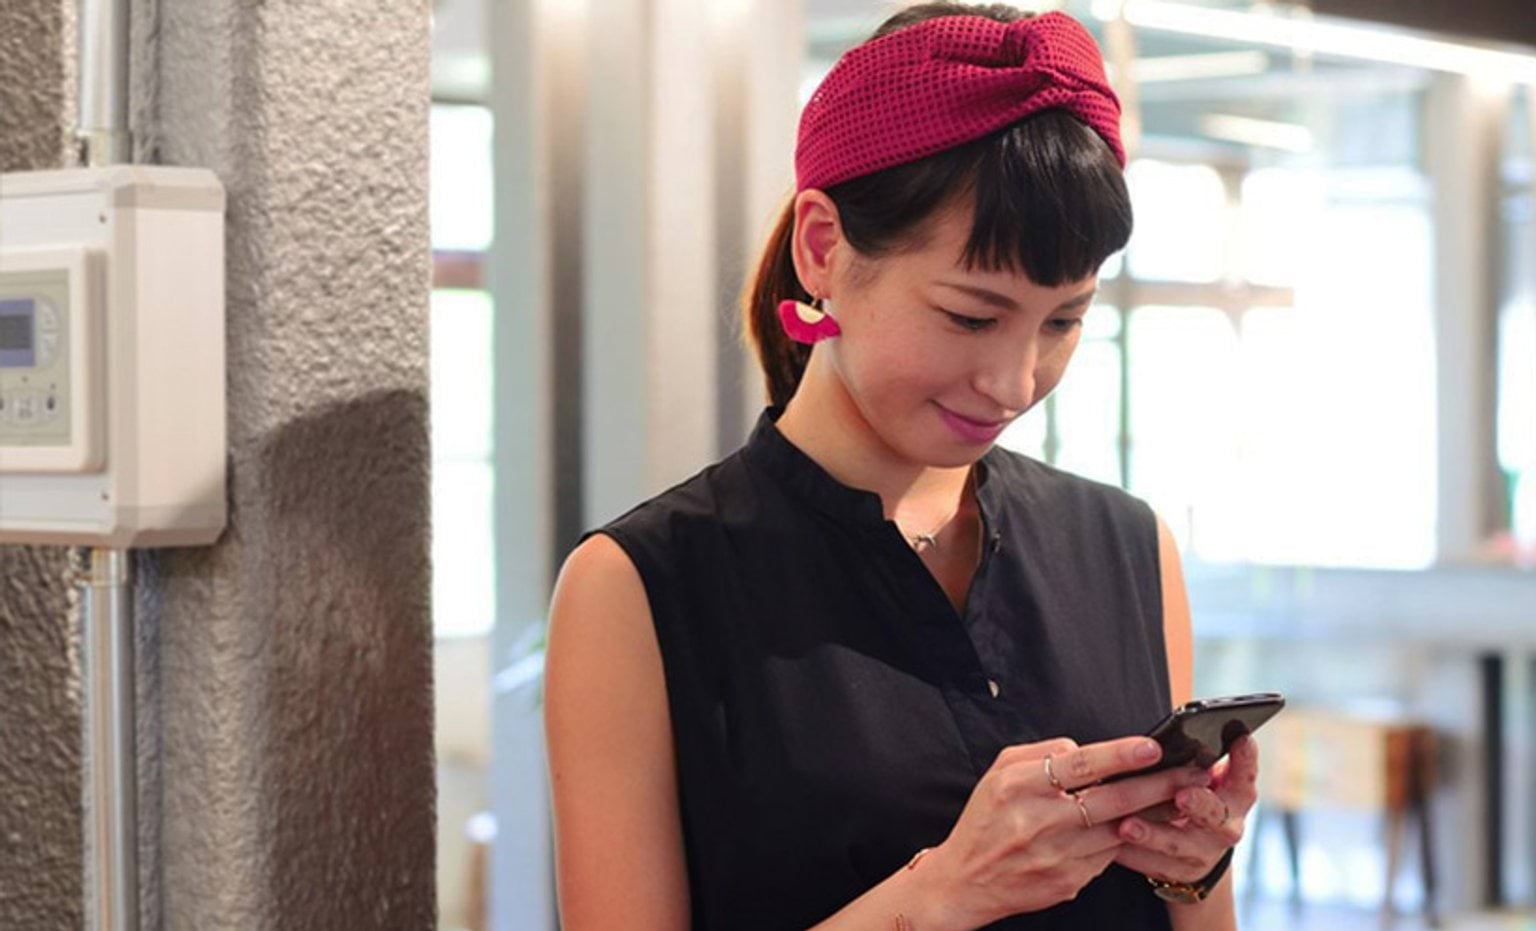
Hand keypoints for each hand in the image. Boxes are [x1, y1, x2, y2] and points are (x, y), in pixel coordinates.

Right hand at [921, 736, 1213, 928]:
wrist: (966, 881)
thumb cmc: (985, 819)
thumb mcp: (999, 772)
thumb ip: (1041, 752)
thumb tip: (1086, 749)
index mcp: (1019, 786)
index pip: (1079, 765)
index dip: (1119, 755)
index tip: (1153, 747)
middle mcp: (1039, 822)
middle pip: (1110, 800)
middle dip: (1156, 785)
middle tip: (1191, 772)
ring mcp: (1056, 856)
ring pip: (1117, 830)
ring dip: (1152, 815)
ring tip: (1180, 798)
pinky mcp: (1069, 882)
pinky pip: (1107, 855)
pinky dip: (1126, 838)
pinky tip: (1145, 827)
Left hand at [1113, 734, 1259, 885]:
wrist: (1190, 850)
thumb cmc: (1190, 794)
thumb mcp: (1200, 776)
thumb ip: (1195, 757)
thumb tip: (1172, 731)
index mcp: (1235, 795)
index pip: (1247, 775)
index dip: (1246, 759)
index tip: (1241, 739)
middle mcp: (1226, 826)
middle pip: (1217, 816)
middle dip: (1200, 804)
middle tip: (1182, 795)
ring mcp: (1204, 853)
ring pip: (1180, 846)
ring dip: (1153, 835)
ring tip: (1128, 825)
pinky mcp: (1180, 873)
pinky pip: (1153, 865)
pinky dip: (1131, 854)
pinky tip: (1109, 844)